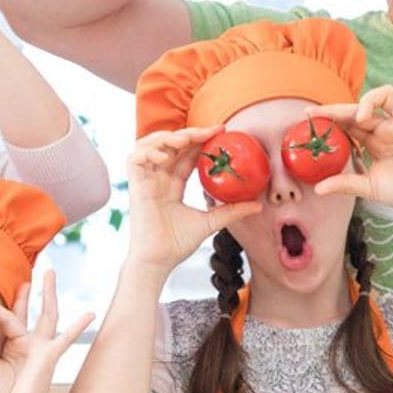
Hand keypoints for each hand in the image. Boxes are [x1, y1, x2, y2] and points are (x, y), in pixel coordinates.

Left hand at [0, 272, 92, 392]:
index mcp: (12, 344)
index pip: (2, 319)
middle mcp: (28, 341)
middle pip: (28, 311)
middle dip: (27, 294)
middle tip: (28, 277)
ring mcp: (41, 346)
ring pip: (47, 314)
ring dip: (49, 294)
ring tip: (50, 273)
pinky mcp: (50, 354)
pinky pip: (66, 338)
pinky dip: (78, 326)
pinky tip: (90, 314)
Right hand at [126, 127, 261, 272]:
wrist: (159, 261)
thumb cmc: (177, 244)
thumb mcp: (210, 222)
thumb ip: (231, 211)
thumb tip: (258, 205)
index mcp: (173, 185)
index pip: (186, 155)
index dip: (201, 141)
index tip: (222, 132)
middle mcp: (158, 179)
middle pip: (171, 145)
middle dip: (190, 133)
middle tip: (212, 131)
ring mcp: (146, 181)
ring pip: (150, 145)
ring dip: (168, 137)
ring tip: (186, 139)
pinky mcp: (135, 186)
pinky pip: (135, 158)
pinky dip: (149, 151)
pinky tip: (165, 156)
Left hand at [312, 87, 392, 215]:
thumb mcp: (368, 187)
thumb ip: (344, 183)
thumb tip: (317, 189)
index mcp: (373, 140)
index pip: (348, 122)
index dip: (330, 117)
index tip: (308, 118)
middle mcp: (386, 127)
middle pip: (360, 106)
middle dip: (338, 108)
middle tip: (318, 114)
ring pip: (386, 93)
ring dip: (371, 99)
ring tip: (363, 117)